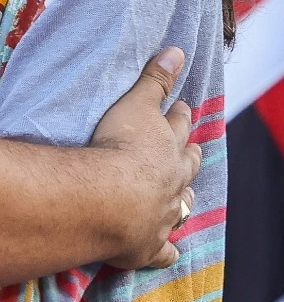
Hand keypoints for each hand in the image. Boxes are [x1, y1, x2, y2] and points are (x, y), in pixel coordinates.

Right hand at [88, 46, 203, 269]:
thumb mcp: (136, 105)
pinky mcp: (148, 246)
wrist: (109, 198)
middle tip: (193, 148)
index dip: (180, 117)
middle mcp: (173, 182)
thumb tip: (178, 50)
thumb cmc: (119, 147)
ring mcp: (163, 215)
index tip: (183, 108)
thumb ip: (155, 80)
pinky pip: (162, 250)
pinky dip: (167, 250)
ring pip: (180, 206)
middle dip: (189, 155)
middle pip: (186, 166)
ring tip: (184, 196)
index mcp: (168, 148)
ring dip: (182, 200)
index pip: (178, 127)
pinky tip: (169, 251)